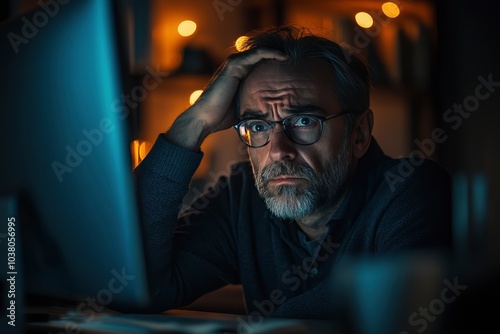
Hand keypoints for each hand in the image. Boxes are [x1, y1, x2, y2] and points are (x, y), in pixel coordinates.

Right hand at [165, 48, 287, 150]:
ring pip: (260, 52)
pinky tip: (283, 57)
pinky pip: (255, 55)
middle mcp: (237, 67)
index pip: (261, 64)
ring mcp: (234, 65)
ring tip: (293, 54)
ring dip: (277, 51)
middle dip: (279, 55)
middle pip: (262, 55)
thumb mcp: (244, 107)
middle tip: (298, 58)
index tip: (293, 70)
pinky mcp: (233, 66)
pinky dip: (269, 53)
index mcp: (240, 76)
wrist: (206, 118)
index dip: (276, 64)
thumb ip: (255, 103)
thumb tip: (273, 114)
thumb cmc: (222, 117)